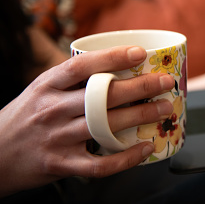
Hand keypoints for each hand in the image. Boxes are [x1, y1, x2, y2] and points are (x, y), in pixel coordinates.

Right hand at [0, 46, 174, 196]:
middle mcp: (52, 110)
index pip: (82, 66)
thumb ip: (71, 79)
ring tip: (163, 108)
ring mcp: (57, 138)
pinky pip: (99, 164)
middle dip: (140, 87)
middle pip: (102, 95)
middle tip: (166, 82)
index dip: (112, 57)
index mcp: (46, 86)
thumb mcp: (40, 90)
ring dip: (141, 116)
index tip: (140, 53)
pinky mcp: (61, 164)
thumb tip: (115, 62)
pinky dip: (126, 158)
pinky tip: (145, 148)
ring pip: (106, 126)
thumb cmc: (26, 117)